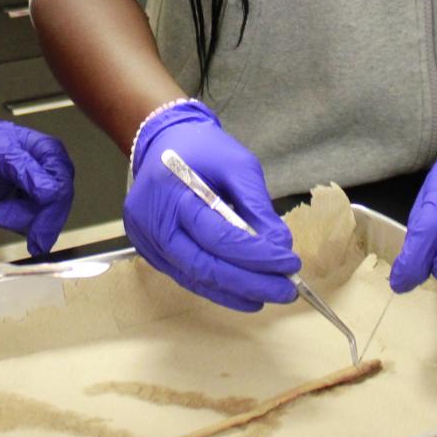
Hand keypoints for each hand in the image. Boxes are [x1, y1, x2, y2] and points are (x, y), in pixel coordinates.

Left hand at [0, 74, 73, 256]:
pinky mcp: (25, 195)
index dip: (51, 215)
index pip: (61, 190)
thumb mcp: (3, 154)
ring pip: (39, 215)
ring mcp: (38, 183)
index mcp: (50, 154)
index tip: (38, 237)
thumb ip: (27, 173)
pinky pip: (26, 217)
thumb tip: (52, 193)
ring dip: (14, 220)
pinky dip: (9, 220)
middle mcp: (49, 169)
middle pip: (54, 206)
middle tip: (23, 242)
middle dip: (31, 221)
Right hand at [123, 100, 299, 311]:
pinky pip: (187, 276)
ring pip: (194, 277)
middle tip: (285, 290)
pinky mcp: (151, 252)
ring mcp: (147, 241)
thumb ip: (257, 206)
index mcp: (171, 193)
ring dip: (234, 291)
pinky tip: (243, 294)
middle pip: (203, 265)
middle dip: (248, 283)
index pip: (217, 236)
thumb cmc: (201, 149)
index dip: (255, 255)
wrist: (164, 141)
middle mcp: (152, 223)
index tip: (289, 264)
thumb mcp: (237, 164)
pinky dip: (217, 287)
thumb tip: (280, 246)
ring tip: (268, 294)